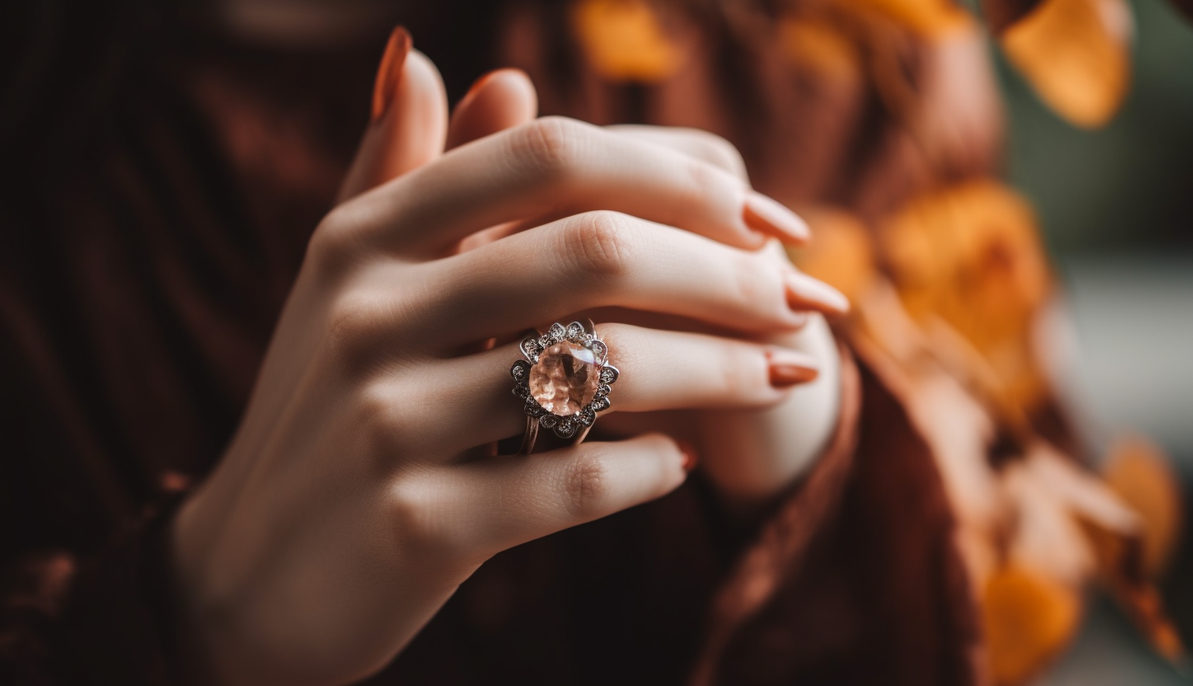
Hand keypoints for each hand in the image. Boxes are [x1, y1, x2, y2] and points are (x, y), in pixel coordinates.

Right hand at [171, 40, 838, 685]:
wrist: (249, 578)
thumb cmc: (320, 412)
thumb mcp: (342, 286)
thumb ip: (404, 172)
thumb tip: (474, 69)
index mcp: (362, 239)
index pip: (547, 155)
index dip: (679, 177)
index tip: (768, 220)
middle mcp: (365, 314)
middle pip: (596, 249)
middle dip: (731, 276)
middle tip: (805, 305)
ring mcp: (384, 424)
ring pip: (602, 369)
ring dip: (722, 371)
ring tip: (783, 377)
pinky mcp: (413, 529)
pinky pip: (573, 486)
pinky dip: (651, 471)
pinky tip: (682, 464)